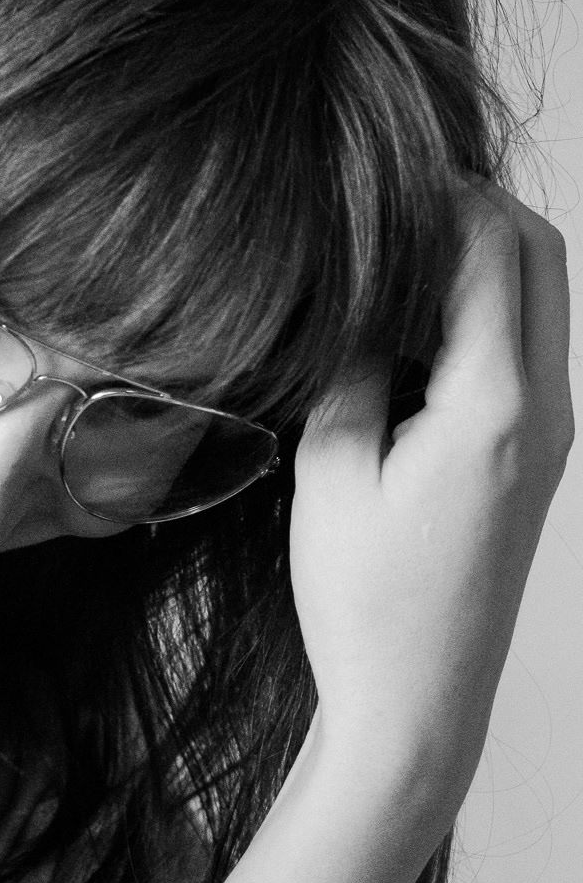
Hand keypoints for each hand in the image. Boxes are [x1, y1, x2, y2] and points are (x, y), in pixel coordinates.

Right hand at [289, 178, 571, 804]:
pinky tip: (406, 339)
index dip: (437, 195)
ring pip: (541, 301)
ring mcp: (552, 438)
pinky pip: (527, 352)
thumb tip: (365, 293)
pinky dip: (482, 316)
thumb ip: (352, 366)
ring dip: (482, 262)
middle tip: (390, 206)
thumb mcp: (330, 472)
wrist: (418, 705)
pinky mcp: (537, 462)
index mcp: (494, 407)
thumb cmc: (366, 603)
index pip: (492, 250)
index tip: (374, 177)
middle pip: (542, 256)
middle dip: (475, 209)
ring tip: (388, 270)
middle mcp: (545, 412)